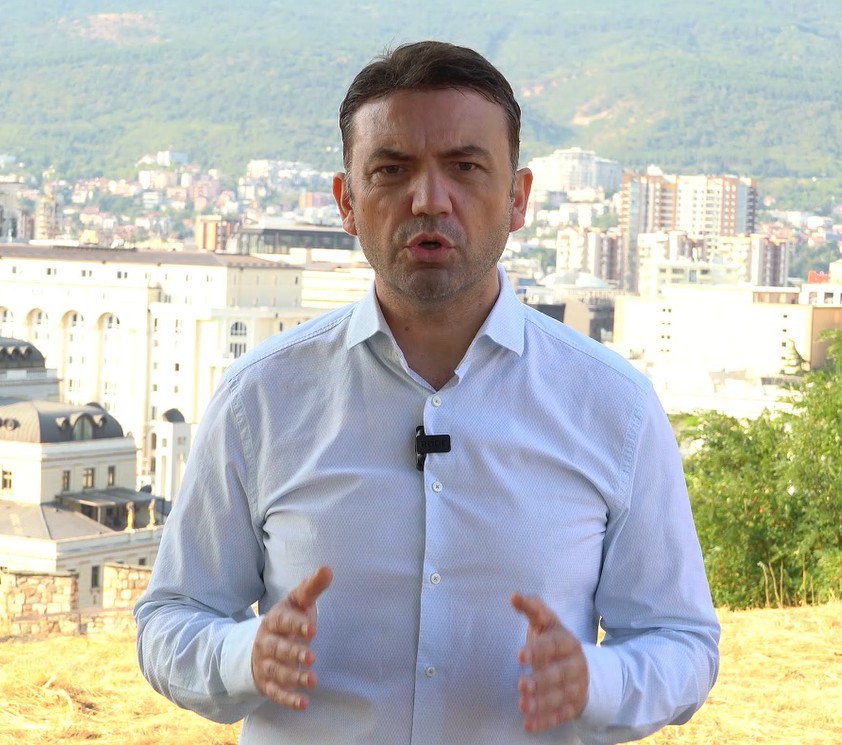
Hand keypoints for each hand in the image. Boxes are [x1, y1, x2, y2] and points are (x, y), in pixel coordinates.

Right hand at [251, 566, 332, 709]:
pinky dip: (287, 699)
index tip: (312, 627)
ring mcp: (265, 664)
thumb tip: (328, 569)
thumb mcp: (297, 601)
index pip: (283, 621)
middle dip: (293, 652)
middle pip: (277, 648)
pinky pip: (275, 693)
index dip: (297, 624)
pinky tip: (303, 704)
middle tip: (312, 656)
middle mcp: (266, 642)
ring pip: (277, 671)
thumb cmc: (287, 619)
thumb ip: (312, 587)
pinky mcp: (267, 683)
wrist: (258, 642)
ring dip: (294, 677)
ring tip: (313, 681)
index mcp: (274, 620)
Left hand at [511, 593, 588, 732]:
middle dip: (541, 681)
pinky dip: (545, 721)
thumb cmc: (555, 641)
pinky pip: (560, 716)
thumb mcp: (547, 623)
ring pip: (560, 697)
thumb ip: (532, 609)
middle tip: (520, 685)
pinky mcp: (573, 706)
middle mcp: (575, 666)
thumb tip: (514, 596)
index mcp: (567, 643)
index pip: (553, 646)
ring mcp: (576, 688)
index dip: (537, 650)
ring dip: (542, 703)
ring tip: (522, 706)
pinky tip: (529, 725)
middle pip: (559, 674)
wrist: (583, 666)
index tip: (519, 655)